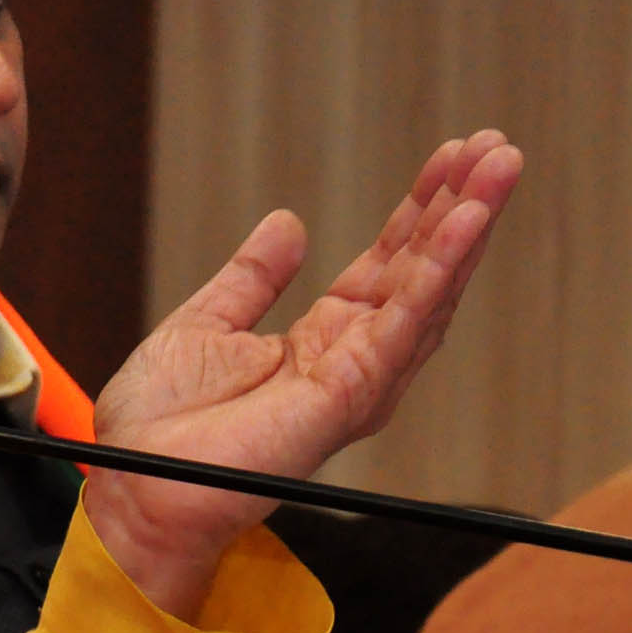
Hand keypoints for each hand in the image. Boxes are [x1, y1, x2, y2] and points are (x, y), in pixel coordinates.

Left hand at [81, 130, 522, 618]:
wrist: (134, 485)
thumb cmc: (157, 428)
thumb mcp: (203, 325)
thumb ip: (252, 278)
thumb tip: (287, 225)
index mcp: (317, 343)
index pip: (386, 267)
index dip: (418, 212)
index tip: (450, 157)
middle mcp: (350, 362)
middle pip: (420, 273)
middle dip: (460, 207)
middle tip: (496, 147)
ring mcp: (357, 381)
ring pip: (428, 293)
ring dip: (466, 228)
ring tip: (498, 167)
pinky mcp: (349, 394)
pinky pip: (404, 322)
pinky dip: (437, 270)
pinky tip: (464, 223)